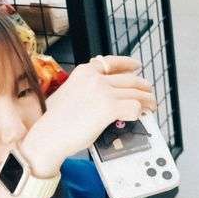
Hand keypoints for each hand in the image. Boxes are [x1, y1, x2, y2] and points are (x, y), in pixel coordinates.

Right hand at [23, 55, 156, 171]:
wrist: (48, 135)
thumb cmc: (55, 121)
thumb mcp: (69, 93)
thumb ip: (86, 88)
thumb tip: (107, 94)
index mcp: (84, 72)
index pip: (112, 62)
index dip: (128, 64)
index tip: (137, 66)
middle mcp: (95, 78)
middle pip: (130, 79)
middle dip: (143, 87)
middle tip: (149, 94)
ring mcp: (103, 92)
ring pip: (136, 93)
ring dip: (147, 101)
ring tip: (151, 108)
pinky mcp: (109, 108)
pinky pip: (134, 107)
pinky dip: (139, 112)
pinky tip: (139, 117)